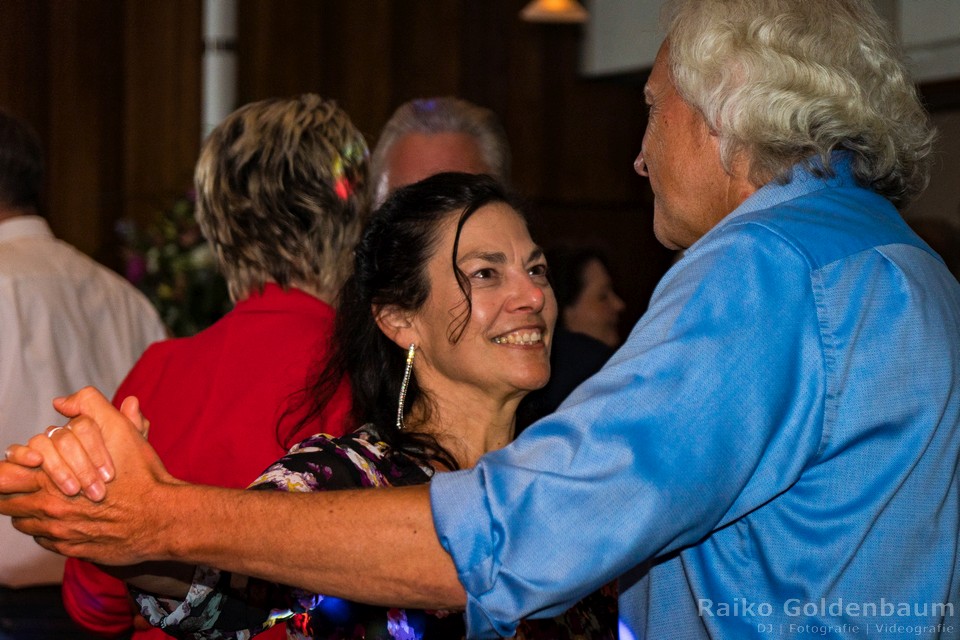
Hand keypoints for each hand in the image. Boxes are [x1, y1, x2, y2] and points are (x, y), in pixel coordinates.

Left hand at [0, 387, 179, 564]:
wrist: (161, 518)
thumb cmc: (141, 475)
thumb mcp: (121, 431)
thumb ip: (91, 407)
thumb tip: (62, 402)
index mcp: (52, 476)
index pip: (3, 476)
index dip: (8, 468)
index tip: (22, 464)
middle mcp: (49, 506)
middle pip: (5, 501)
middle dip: (10, 490)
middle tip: (22, 483)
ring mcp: (58, 531)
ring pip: (22, 521)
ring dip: (28, 510)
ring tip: (45, 500)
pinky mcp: (69, 549)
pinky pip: (42, 539)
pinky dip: (47, 529)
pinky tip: (65, 518)